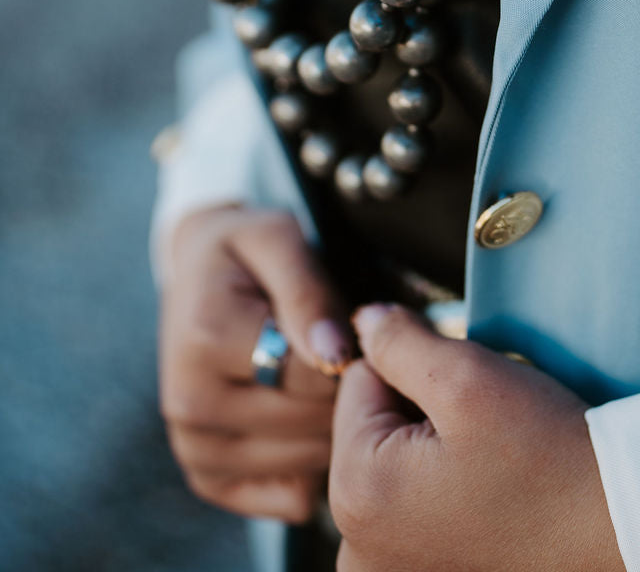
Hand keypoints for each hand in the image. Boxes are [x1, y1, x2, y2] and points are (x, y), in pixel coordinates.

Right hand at [159, 205, 351, 522]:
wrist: (198, 273)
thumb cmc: (247, 251)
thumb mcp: (278, 239)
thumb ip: (308, 293)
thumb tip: (334, 354)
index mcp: (207, 340)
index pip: (315, 377)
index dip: (350, 354)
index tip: (351, 328)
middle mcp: (190, 404)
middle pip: (312, 424)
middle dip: (344, 392)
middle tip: (343, 355)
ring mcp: (195, 448)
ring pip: (308, 465)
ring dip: (334, 429)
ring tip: (325, 382)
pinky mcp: (206, 477)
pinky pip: (289, 499)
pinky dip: (313, 467)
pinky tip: (308, 421)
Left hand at [328, 303, 625, 571]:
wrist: (617, 527)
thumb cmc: (547, 456)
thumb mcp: (468, 378)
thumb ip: (399, 342)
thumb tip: (363, 322)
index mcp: (357, 495)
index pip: (359, 383)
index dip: (414, 369)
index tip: (467, 395)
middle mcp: (359, 549)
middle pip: (374, 430)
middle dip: (422, 414)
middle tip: (484, 433)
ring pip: (397, 468)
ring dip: (435, 453)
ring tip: (491, 466)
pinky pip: (417, 510)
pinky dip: (448, 494)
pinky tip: (491, 500)